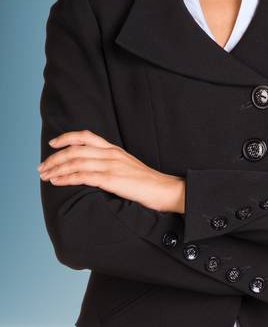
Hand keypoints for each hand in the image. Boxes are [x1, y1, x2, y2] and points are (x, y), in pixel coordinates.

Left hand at [39, 130, 184, 212]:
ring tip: (44, 175)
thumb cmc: (148, 182)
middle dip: (54, 158)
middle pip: (75, 150)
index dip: (66, 138)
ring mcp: (111, 166)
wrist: (166, 190)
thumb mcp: (128, 166)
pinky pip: (82, 176)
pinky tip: (56, 181)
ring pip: (75, 162)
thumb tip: (92, 168)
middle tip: (42, 167)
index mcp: (114, 149)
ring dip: (56, 169)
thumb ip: (111, 163)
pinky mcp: (112, 179)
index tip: (53, 143)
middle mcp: (111, 154)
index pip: (86, 136)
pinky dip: (66, 178)